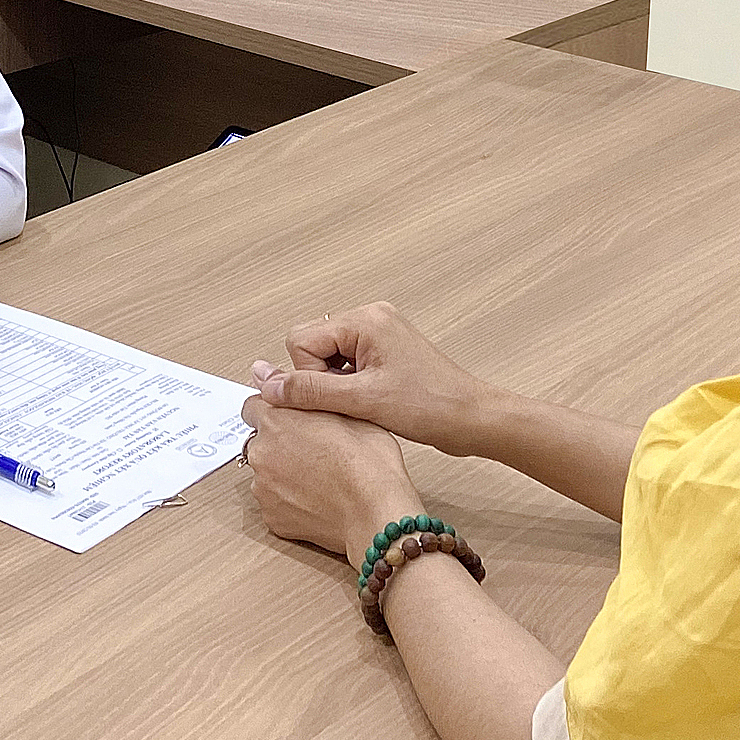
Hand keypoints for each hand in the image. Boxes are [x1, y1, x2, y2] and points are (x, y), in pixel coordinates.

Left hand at [239, 394, 422, 560]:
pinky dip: (290, 500)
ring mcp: (264, 488)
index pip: (252, 406)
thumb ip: (305, 394)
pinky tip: (317, 498)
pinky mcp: (271, 517)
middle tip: (315, 449)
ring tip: (320, 476)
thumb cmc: (368, 463)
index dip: (275, 411)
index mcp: (277, 421)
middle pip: (260, 441)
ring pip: (267, 473)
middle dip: (281, 443)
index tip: (290, 419)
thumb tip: (281, 381)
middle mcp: (262, 454)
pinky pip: (275, 502)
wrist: (375, 513)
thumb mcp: (347, 411)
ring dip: (284, 472)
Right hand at [250, 302, 502, 456]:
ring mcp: (380, 335)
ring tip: (362, 405)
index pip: (301, 340)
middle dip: (319, 379)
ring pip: (327, 358)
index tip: (331, 399)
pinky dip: (348, 387)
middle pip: (311, 346)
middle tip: (347, 403)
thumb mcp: (363, 400)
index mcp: (365, 320)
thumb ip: (309, 390)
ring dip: (334, 386)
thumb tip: (266, 385)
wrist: (473, 419)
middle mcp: (371, 319)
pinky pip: (346, 365)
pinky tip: (368, 404)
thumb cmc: (432, 406)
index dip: (306, 376)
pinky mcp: (386, 353)